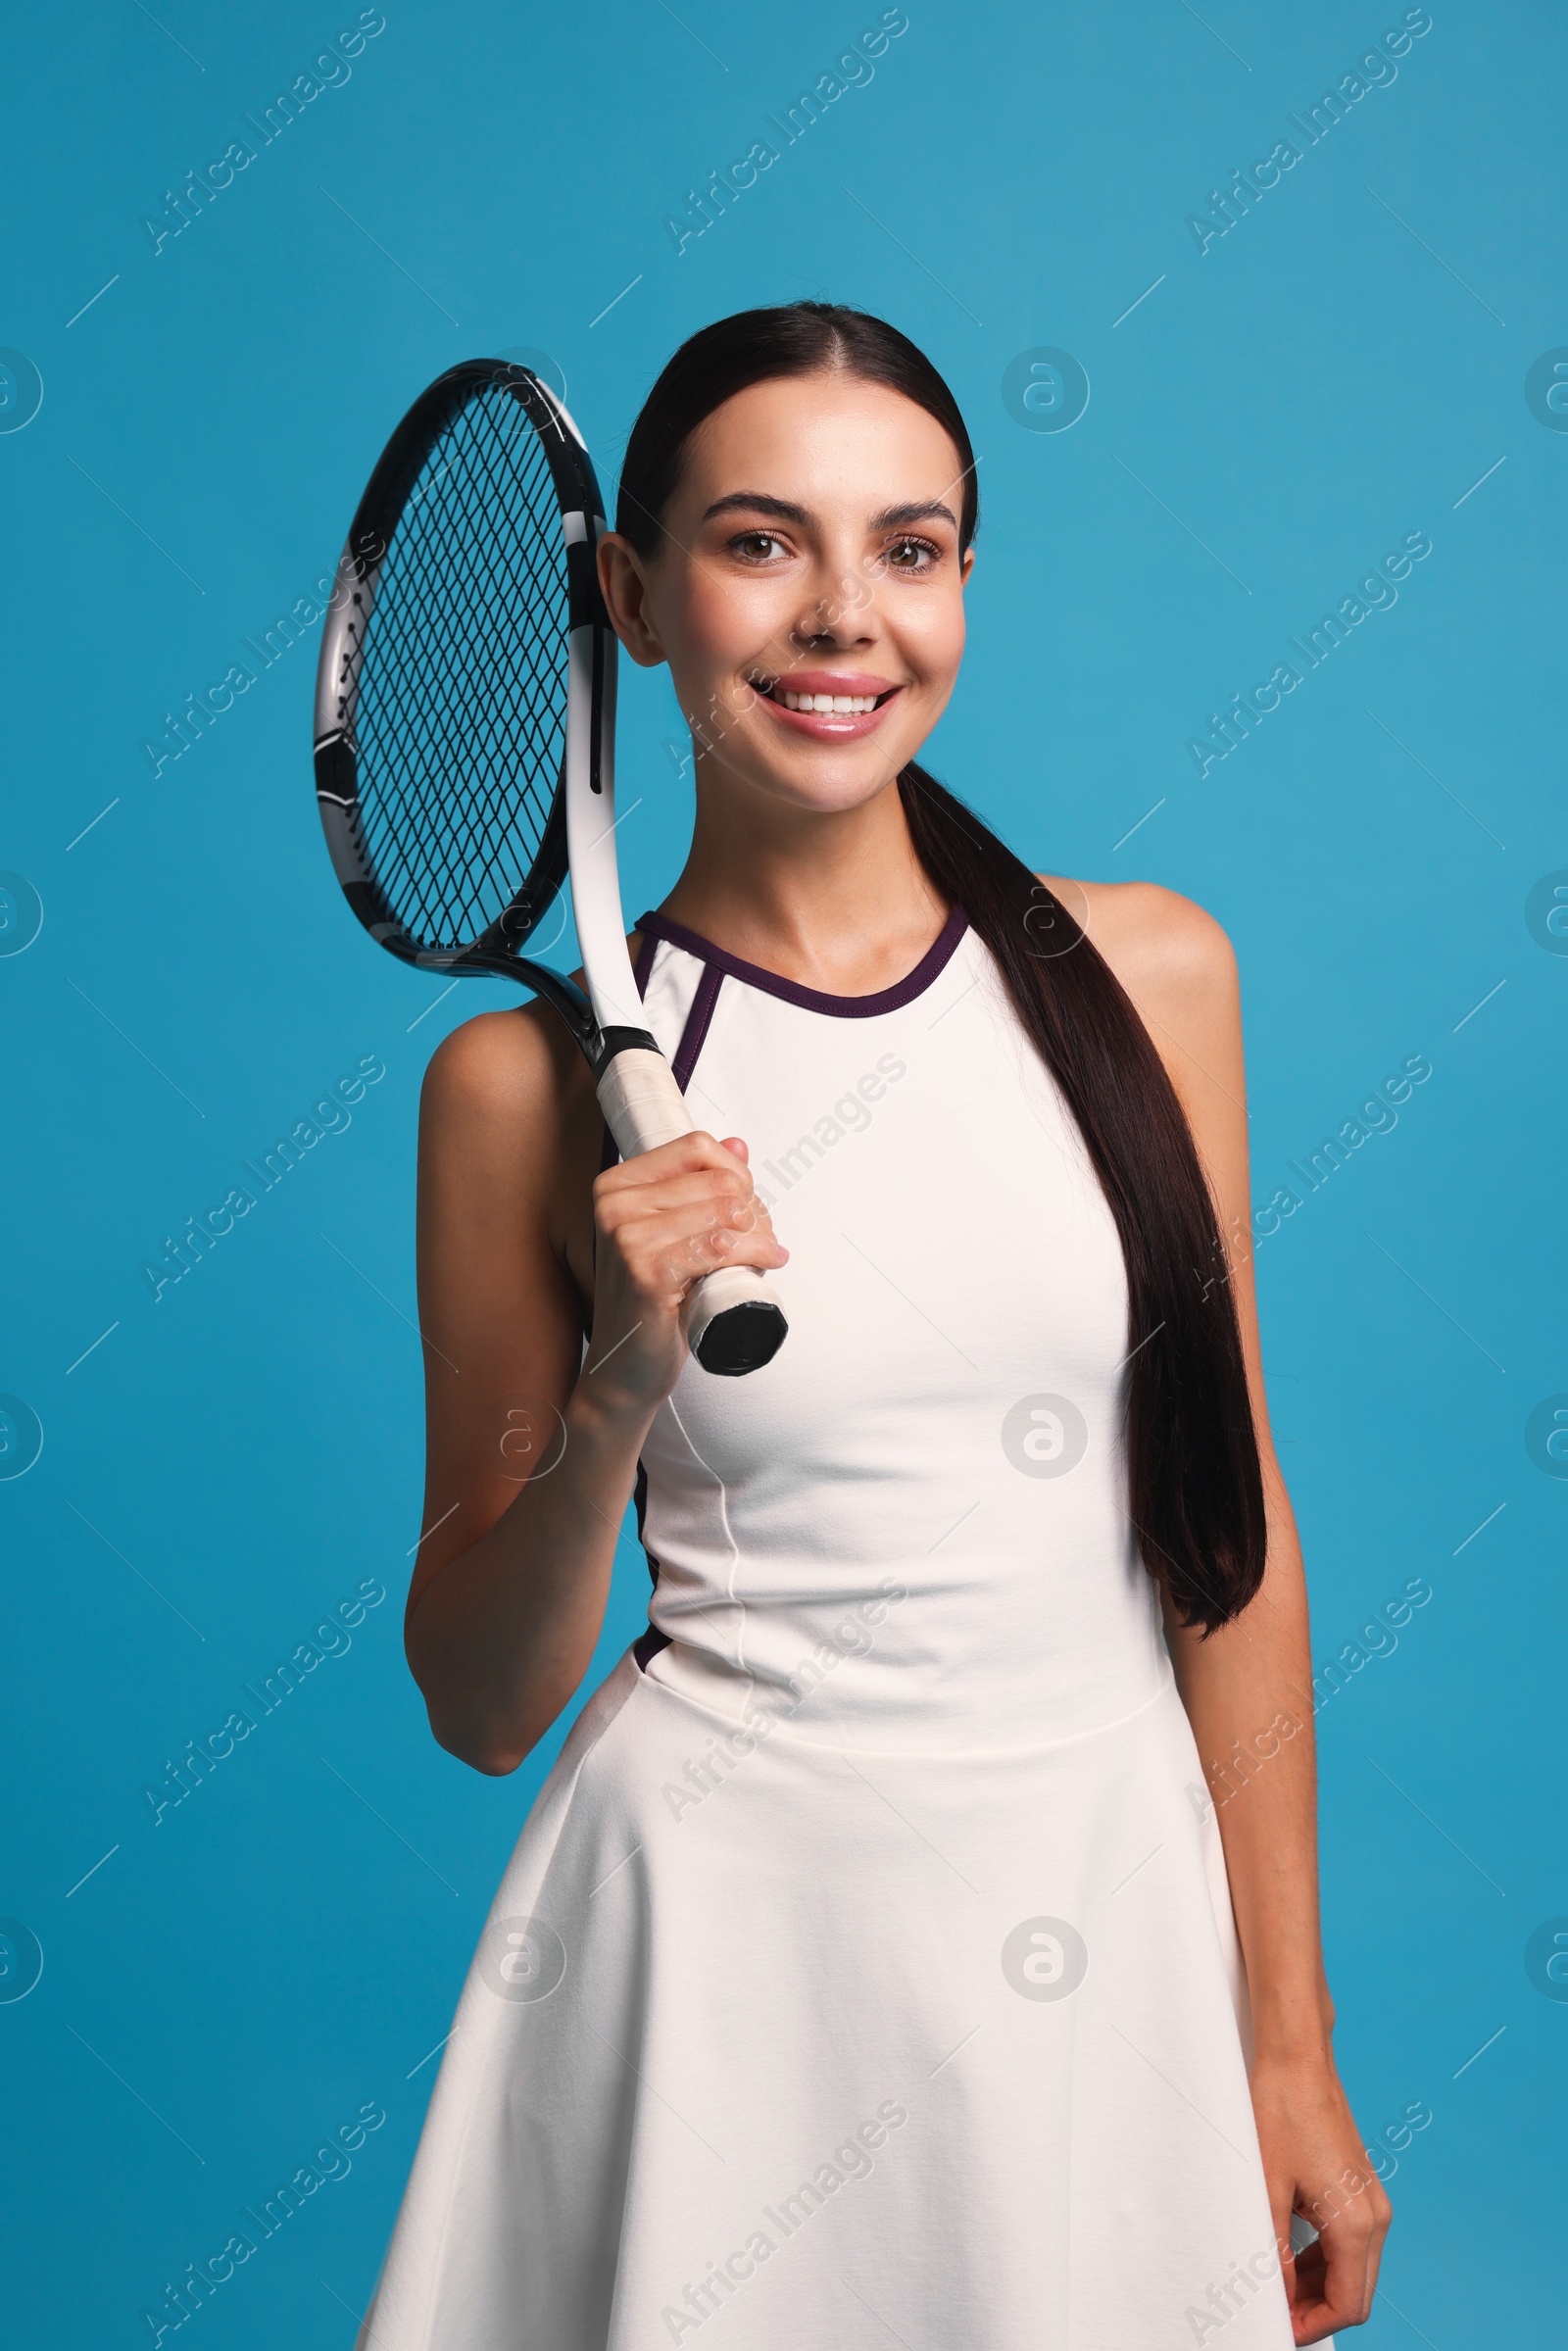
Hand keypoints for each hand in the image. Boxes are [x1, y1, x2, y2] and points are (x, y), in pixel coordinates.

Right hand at [583, 1132, 786, 1419]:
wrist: (626, 1366)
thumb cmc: (649, 1302)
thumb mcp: (670, 1235)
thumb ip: (698, 1185)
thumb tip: (738, 1145)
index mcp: (616, 1186)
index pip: (696, 1146)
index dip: (735, 1172)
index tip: (746, 1202)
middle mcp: (615, 1206)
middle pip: (717, 1180)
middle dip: (753, 1208)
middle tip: (762, 1239)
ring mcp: (627, 1239)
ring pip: (725, 1212)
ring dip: (759, 1235)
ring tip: (762, 1255)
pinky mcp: (647, 1273)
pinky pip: (718, 1247)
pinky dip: (751, 1254)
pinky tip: (764, 1264)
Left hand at [1250, 2052, 1391, 2341]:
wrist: (1297, 2059)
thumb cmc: (1279, 2113)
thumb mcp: (1268, 2188)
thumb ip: (1275, 2251)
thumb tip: (1277, 2297)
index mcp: (1357, 2223)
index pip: (1347, 2306)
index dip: (1312, 2325)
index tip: (1277, 2328)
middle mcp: (1375, 2218)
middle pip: (1355, 2293)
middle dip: (1316, 2311)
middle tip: (1272, 2313)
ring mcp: (1373, 2202)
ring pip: (1354, 2271)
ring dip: (1319, 2287)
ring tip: (1274, 2288)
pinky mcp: (1362, 2189)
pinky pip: (1350, 2244)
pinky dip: (1324, 2261)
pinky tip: (1290, 2257)